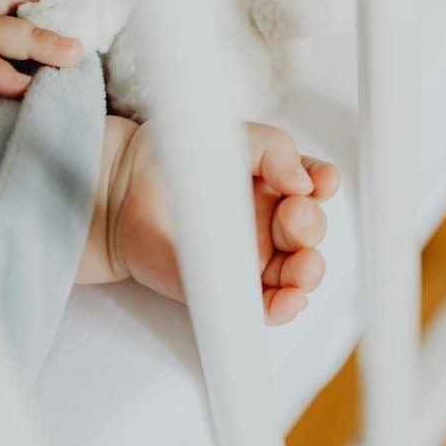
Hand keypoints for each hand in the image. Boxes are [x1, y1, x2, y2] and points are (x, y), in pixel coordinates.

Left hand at [81, 118, 339, 324]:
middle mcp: (269, 220)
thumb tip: (305, 180)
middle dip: (311, 229)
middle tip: (294, 217)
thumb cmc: (172, 156)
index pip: (316, 186)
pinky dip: (280, 309)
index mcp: (275, 181)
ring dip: (307, 274)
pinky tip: (287, 300)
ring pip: (295, 275)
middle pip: (310, 233)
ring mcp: (250, 257)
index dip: (324, 188)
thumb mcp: (231, 136)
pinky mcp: (226, 287)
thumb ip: (274, 149)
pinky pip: (261, 307)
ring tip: (300, 267)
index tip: (317, 184)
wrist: (122, 188)